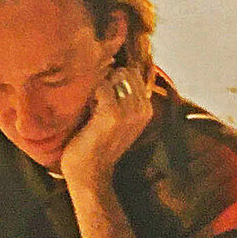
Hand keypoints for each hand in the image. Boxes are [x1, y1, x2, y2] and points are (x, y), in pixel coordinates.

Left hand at [59, 65, 153, 183]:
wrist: (89, 172)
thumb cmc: (98, 142)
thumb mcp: (118, 118)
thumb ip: (123, 95)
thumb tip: (114, 65)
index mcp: (147, 108)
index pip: (135, 73)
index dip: (115, 78)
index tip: (104, 98)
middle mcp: (143, 109)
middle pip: (126, 71)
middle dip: (108, 78)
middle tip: (97, 100)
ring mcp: (130, 111)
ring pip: (115, 76)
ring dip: (100, 86)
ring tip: (93, 106)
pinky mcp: (113, 114)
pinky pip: (102, 86)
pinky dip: (92, 93)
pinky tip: (89, 110)